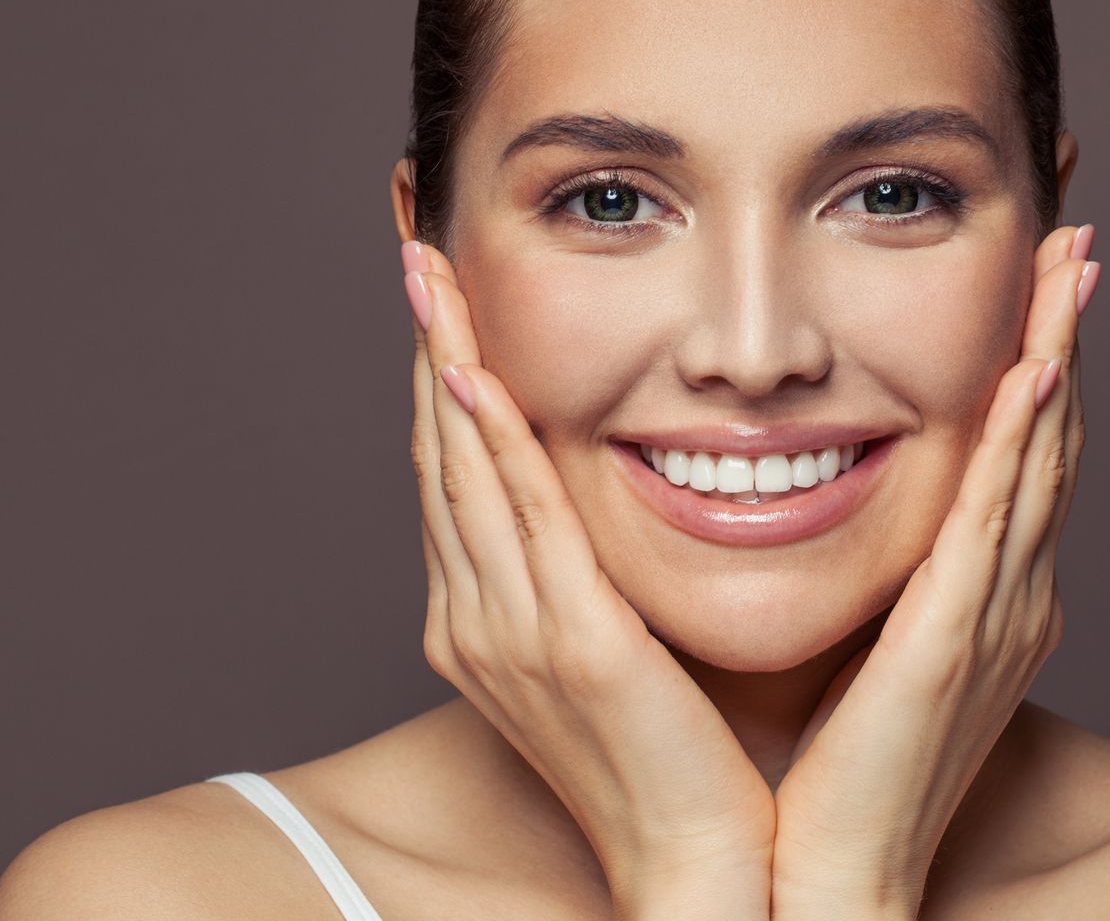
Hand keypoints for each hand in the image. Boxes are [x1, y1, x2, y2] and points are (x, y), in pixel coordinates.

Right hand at [399, 240, 774, 919]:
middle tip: (414, 249)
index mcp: (483, 620)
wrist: (695, 866)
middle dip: (427, 344)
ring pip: (464, 468)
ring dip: (444, 362)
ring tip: (431, 274)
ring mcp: (509, 631)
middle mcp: (474, 619)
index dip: (437, 375)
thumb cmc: (672, 759)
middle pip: (439, 453)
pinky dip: (489, 440)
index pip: (452, 471)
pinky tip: (472, 372)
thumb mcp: (612, 648)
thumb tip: (598, 503)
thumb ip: (588, 572)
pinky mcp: (566, 641)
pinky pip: (519, 520)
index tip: (437, 293)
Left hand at [768, 223, 1096, 918]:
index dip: (1042, 356)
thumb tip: (840, 504)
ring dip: (1058, 353)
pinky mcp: (953, 640)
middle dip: (1067, 329)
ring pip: (1036, 458)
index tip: (1044, 272)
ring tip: (1073, 263)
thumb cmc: (845, 773)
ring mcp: (993, 615)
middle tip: (1081, 232)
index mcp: (991, 596)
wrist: (836, 883)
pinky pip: (992, 521)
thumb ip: (888, 577)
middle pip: (1050, 435)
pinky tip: (1033, 371)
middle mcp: (1013, 595)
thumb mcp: (876, 650)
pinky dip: (1019, 441)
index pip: (1023, 450)